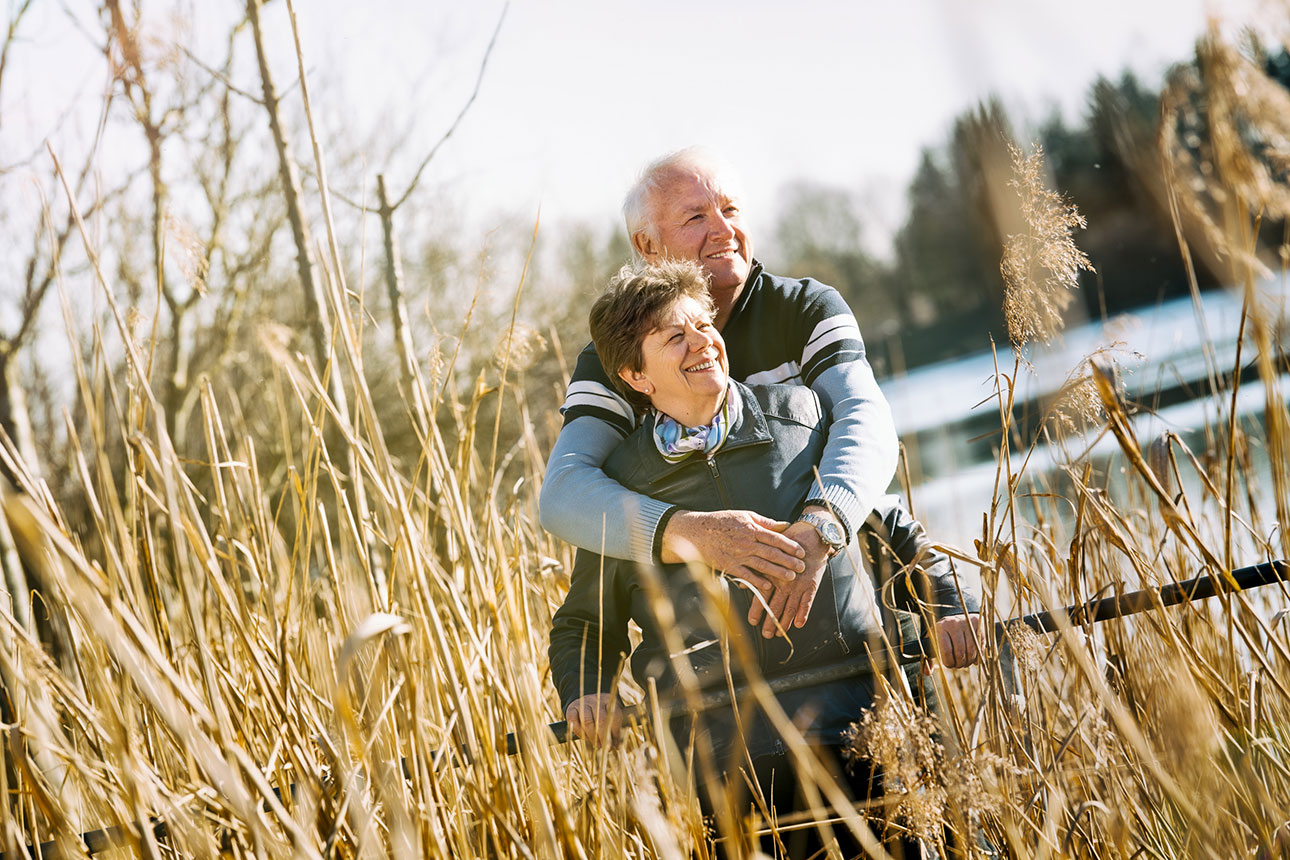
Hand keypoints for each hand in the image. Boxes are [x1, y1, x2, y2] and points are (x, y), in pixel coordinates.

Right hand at [565, 693, 620, 747]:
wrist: (584, 702)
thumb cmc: (600, 713)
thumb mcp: (609, 716)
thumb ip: (613, 728)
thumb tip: (617, 746)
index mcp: (608, 700)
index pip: (614, 715)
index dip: (616, 731)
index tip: (617, 744)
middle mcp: (595, 700)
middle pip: (601, 719)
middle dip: (605, 736)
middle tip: (607, 748)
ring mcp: (582, 703)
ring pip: (587, 721)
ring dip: (593, 737)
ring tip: (598, 746)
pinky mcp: (571, 709)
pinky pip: (574, 722)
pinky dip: (580, 733)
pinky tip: (586, 740)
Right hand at [661, 510, 805, 592]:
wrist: (695, 532)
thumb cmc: (721, 521)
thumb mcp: (743, 516)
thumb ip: (764, 522)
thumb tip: (784, 524)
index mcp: (751, 529)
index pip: (775, 538)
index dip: (790, 545)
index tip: (801, 551)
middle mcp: (746, 543)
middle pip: (772, 553)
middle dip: (789, 561)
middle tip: (802, 567)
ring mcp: (738, 555)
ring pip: (762, 565)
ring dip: (778, 572)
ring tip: (791, 577)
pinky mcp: (729, 566)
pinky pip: (746, 575)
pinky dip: (757, 581)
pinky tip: (768, 586)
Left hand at [749, 519, 829, 637]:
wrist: (811, 535)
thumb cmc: (787, 543)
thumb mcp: (768, 554)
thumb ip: (756, 570)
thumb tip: (742, 584)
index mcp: (771, 573)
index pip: (762, 595)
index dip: (757, 609)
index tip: (751, 621)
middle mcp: (784, 581)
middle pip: (775, 605)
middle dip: (770, 622)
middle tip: (766, 634)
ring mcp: (799, 584)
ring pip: (791, 607)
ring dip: (785, 622)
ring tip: (780, 634)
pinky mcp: (811, 584)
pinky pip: (807, 601)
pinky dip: (803, 613)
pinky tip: (799, 624)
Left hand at [932, 613, 981, 668]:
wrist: (953, 615)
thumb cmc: (941, 632)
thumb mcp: (932, 640)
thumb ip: (928, 657)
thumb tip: (926, 673)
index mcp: (941, 627)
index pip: (946, 651)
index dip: (949, 663)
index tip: (949, 665)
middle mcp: (954, 624)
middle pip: (960, 653)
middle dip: (959, 664)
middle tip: (958, 665)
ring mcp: (967, 623)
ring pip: (971, 651)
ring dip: (969, 661)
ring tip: (964, 663)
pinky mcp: (978, 624)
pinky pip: (980, 646)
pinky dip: (978, 656)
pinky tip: (973, 659)